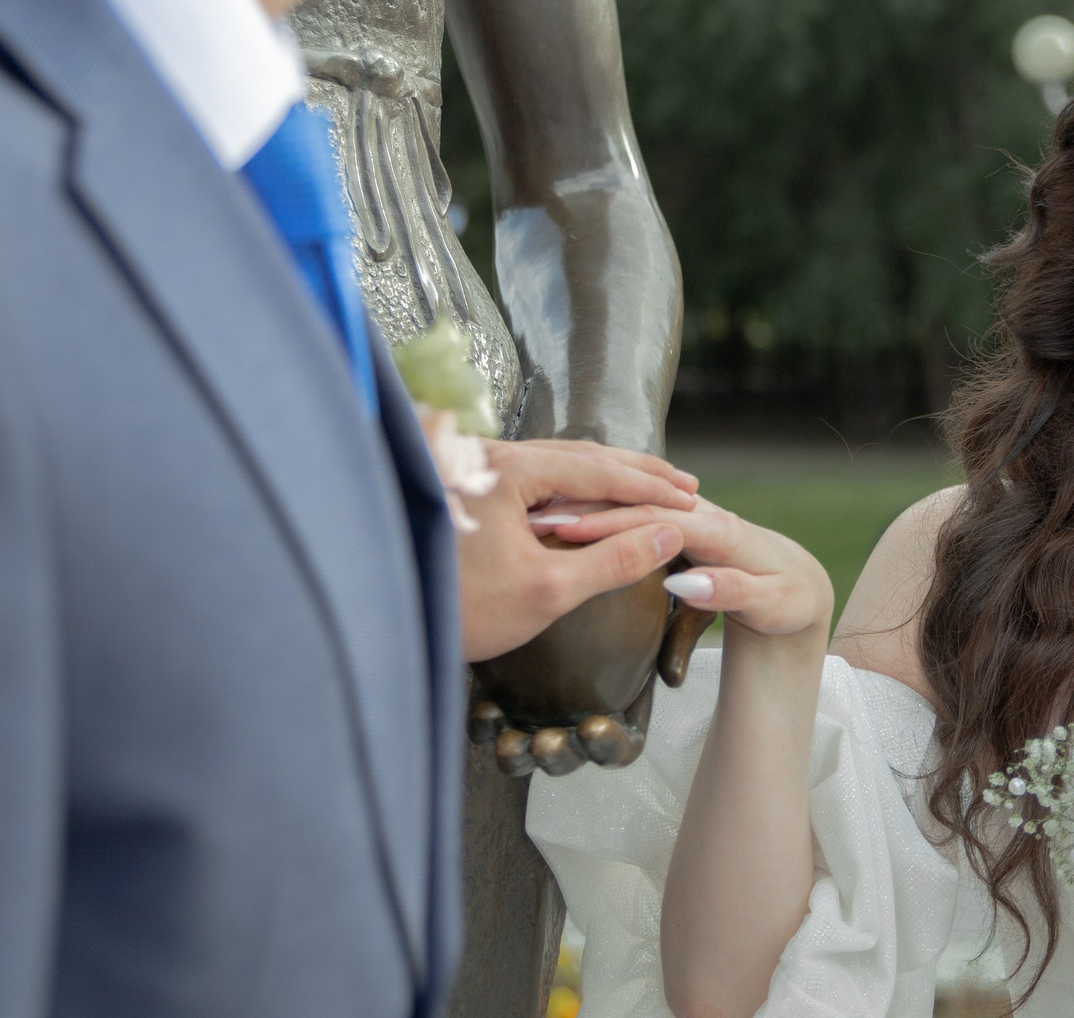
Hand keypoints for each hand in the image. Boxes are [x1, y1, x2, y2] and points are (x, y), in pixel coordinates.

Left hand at [452, 437, 695, 663]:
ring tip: (646, 489)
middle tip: (682, 485)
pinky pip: (530, 475)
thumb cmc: (459, 610)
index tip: (690, 499)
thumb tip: (670, 535)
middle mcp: (488, 451)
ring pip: (554, 462)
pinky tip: (588, 501)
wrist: (382, 622)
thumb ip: (614, 560)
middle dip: (634, 472)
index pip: (600, 470)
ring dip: (604, 477)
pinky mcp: (461, 484)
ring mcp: (470, 464)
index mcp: (510, 467)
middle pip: (579, 454)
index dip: (650, 488)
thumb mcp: (547, 591)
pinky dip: (569, 486)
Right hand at [552, 493, 833, 645]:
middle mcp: (704, 513)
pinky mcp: (681, 523)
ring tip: (533, 512)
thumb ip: (732, 592)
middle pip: (637, 504)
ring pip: (632, 502)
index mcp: (723, 531)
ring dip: (585, 504)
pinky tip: (561, 518)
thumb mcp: (772, 604)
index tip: (565, 531)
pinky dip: (599, 512)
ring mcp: (690, 514)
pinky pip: (634, 512)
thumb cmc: (786, 600)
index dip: (609, 523)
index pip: (657, 520)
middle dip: (586, 508)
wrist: (799, 586)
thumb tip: (686, 583)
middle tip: (532, 517)